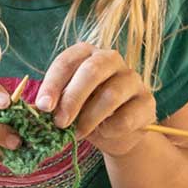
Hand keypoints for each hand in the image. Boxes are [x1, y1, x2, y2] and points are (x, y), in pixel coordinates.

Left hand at [36, 43, 154, 156]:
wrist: (115, 132)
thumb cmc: (84, 112)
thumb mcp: (66, 105)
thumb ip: (55, 103)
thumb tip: (40, 108)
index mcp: (86, 54)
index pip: (68, 61)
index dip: (53, 83)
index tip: (43, 106)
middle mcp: (111, 59)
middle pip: (92, 71)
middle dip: (72, 98)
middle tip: (59, 122)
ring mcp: (133, 79)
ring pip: (111, 95)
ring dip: (89, 118)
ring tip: (78, 133)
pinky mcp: (147, 101)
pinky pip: (127, 116)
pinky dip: (110, 129)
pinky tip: (104, 132)